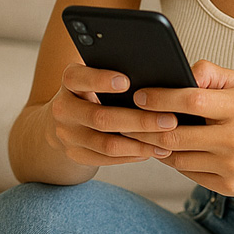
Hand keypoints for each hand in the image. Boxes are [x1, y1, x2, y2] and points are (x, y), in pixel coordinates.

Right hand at [48, 63, 183, 168]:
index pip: (79, 79)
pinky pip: (107, 159)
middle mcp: (63, 109)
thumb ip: (115, 74)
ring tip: (166, 141)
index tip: (126, 81)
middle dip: (140, 120)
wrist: (64, 122)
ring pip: (107, 144)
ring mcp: (67, 135)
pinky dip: (132, 155)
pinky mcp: (76, 155)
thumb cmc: (92, 92)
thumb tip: (157, 76)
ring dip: (141, 144)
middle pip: (101, 118)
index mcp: (69, 82)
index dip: (101, 80)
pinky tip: (151, 151)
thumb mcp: (95, 78)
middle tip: (170, 120)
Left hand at [121, 59, 233, 195]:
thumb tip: (179, 71)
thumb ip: (209, 73)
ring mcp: (232, 166)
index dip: (160, 98)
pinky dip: (174, 161)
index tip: (139, 96)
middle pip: (177, 134)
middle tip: (127, 119)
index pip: (191, 100)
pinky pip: (188, 173)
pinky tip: (167, 150)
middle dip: (147, 126)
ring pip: (177, 157)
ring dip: (156, 146)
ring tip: (142, 134)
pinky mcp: (228, 186)